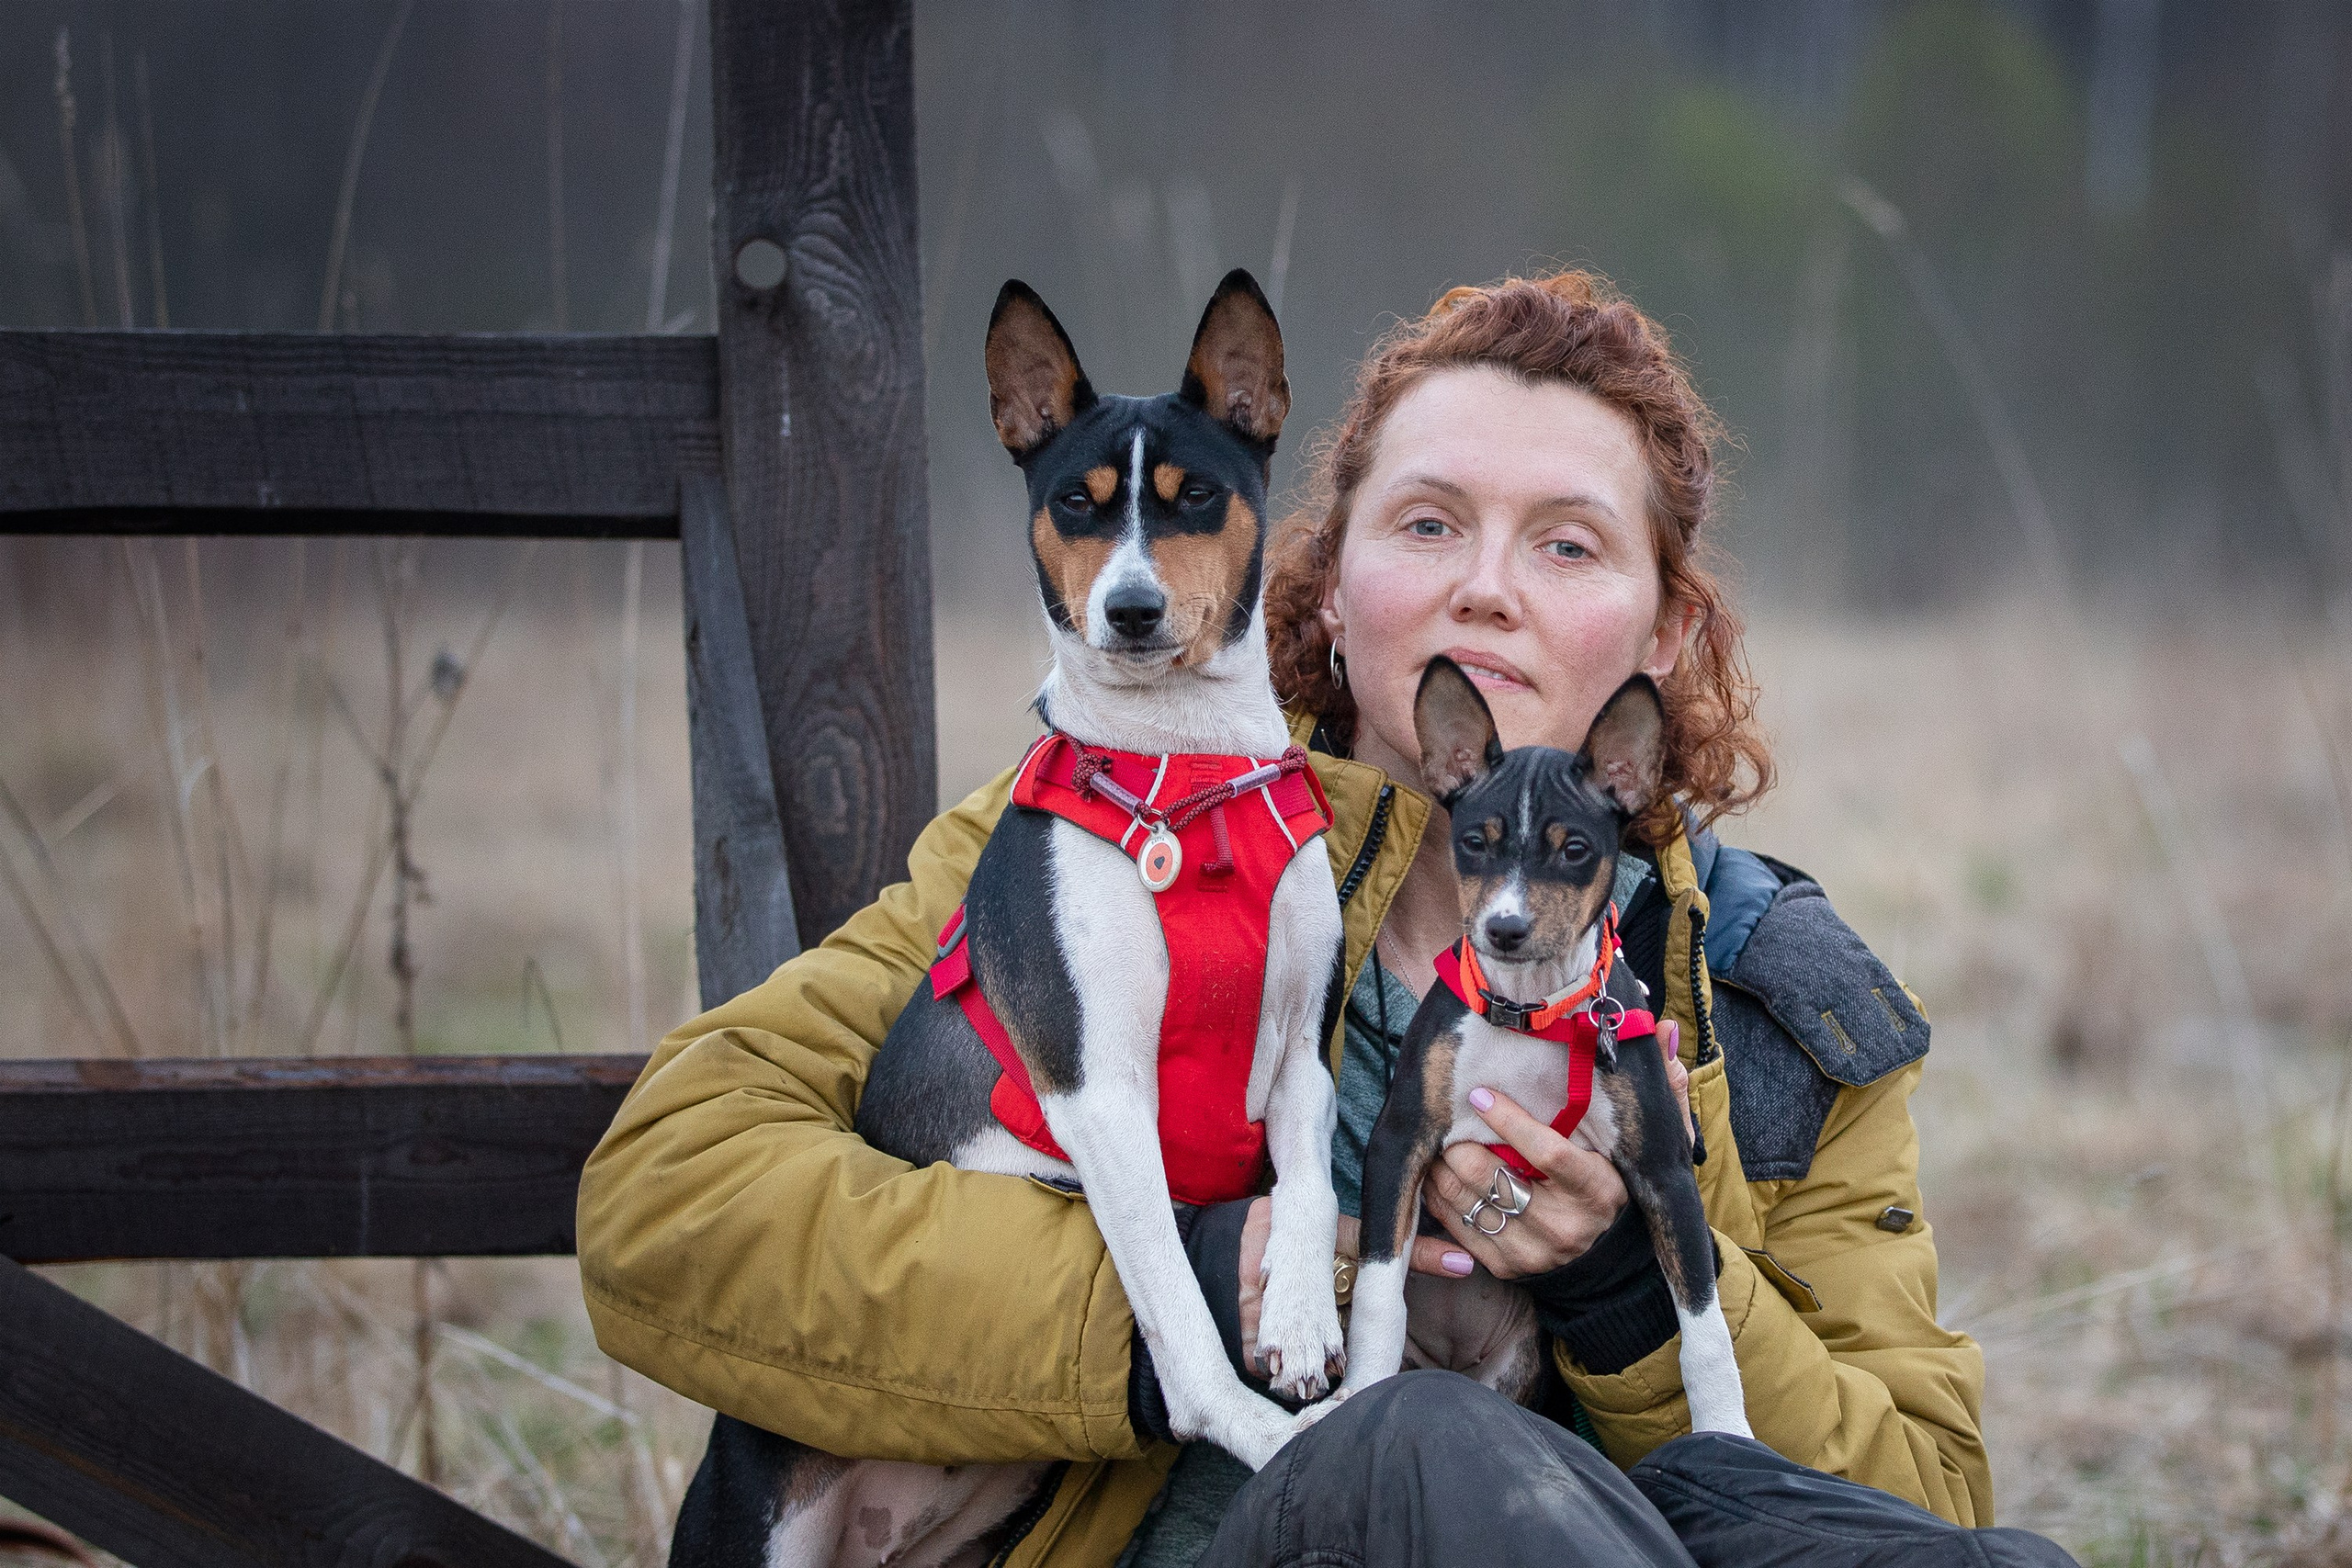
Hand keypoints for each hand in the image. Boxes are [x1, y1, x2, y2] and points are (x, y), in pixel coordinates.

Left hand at [1418, 1022, 1691, 1279]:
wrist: (1606, 1257)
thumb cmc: (1618, 1179)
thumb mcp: (1646, 1140)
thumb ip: (1659, 1088)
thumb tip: (1667, 1030)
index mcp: (1600, 1190)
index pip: (1548, 1153)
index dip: (1509, 1121)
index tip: (1481, 1095)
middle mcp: (1567, 1227)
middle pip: (1496, 1179)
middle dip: (1462, 1145)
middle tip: (1450, 1120)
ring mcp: (1534, 1252)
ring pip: (1469, 1203)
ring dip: (1444, 1169)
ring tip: (1440, 1142)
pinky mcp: (1507, 1267)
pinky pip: (1459, 1229)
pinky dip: (1440, 1198)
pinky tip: (1438, 1173)